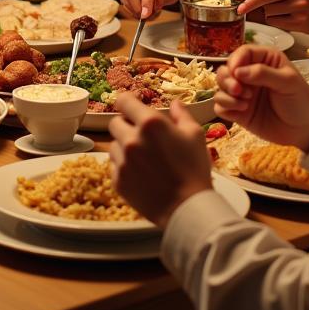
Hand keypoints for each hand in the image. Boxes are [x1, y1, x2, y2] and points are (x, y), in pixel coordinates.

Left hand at [108, 92, 211, 226]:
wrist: (187, 209)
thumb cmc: (194, 170)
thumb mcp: (195, 135)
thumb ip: (182, 114)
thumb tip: (174, 103)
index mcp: (150, 124)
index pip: (124, 101)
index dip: (127, 101)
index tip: (132, 106)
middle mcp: (131, 139)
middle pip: (115, 123)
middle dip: (126, 125)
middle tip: (141, 136)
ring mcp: (122, 161)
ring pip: (114, 145)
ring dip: (124, 146)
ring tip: (144, 158)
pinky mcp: (118, 180)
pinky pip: (114, 165)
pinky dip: (124, 166)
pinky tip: (141, 173)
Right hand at [215, 45, 308, 150]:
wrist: (306, 131)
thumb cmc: (301, 101)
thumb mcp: (288, 83)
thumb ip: (263, 73)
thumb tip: (237, 71)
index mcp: (264, 61)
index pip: (243, 53)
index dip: (236, 60)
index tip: (235, 72)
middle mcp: (250, 74)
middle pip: (226, 69)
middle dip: (227, 79)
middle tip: (237, 90)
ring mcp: (243, 93)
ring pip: (220, 86)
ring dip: (227, 93)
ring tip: (244, 102)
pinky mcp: (237, 110)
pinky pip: (220, 105)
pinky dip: (226, 106)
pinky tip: (242, 110)